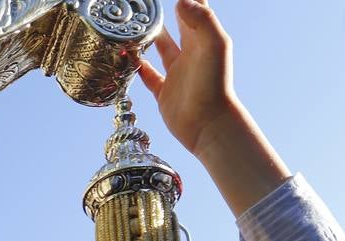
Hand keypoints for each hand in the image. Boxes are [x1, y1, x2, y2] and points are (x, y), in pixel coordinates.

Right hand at [139, 0, 288, 215]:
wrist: (209, 125)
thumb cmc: (215, 84)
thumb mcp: (214, 45)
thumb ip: (202, 19)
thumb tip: (180, 1)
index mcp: (202, 38)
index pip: (193, 8)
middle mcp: (190, 53)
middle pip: (177, 24)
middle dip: (164, 12)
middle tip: (146, 5)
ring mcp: (177, 73)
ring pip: (161, 48)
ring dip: (150, 37)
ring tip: (134, 25)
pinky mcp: (165, 93)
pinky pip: (149, 77)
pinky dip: (139, 68)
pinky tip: (129, 60)